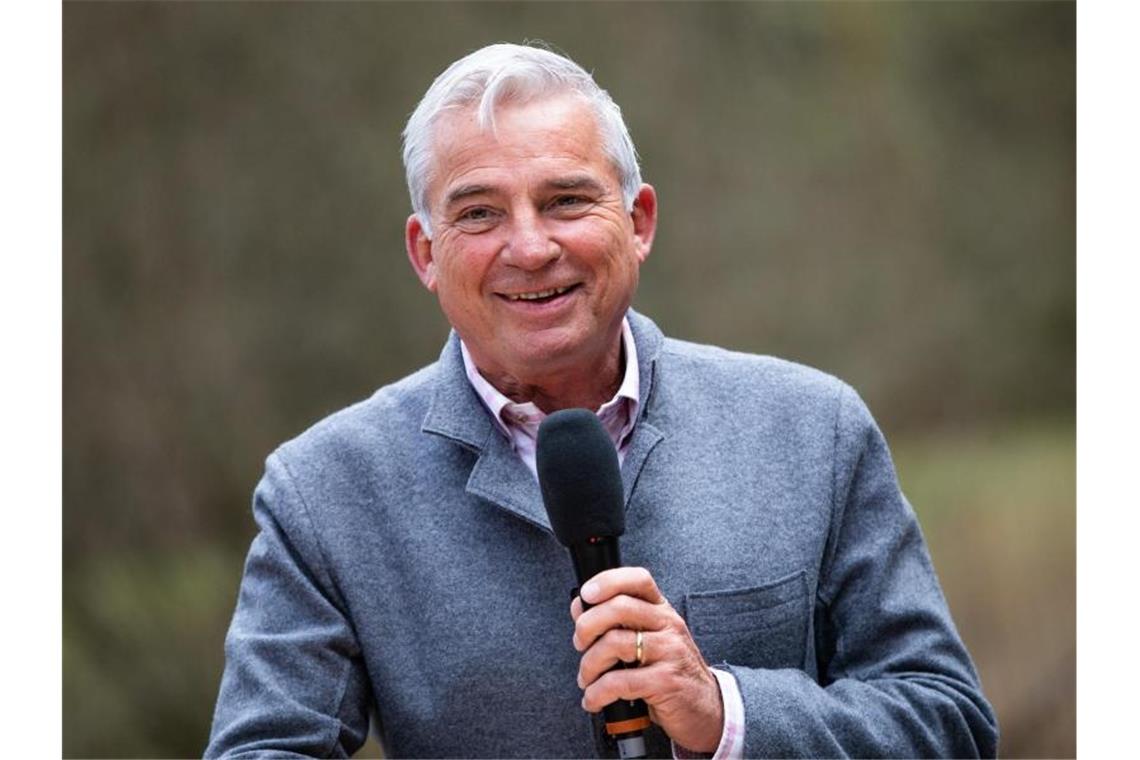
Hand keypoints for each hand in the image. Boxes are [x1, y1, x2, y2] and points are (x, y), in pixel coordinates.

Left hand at [570, 567, 723, 752]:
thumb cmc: (670, 671)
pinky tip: (594, 699)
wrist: (706, 708)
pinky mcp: (666, 681)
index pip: (638, 580)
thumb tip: (580, 608)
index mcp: (661, 611)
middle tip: (580, 645)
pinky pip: (620, 682)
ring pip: (615, 643)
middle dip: (587, 626)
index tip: (586, 595)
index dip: (608, 581)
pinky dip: (597, 693)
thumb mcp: (648, 640)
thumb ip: (616, 623)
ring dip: (589, 664)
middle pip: (619, 607)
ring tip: (587, 679)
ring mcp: (670, 651)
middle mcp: (668, 625)